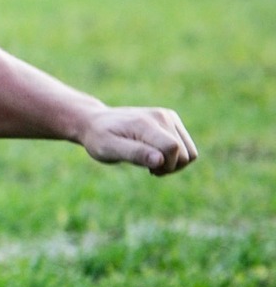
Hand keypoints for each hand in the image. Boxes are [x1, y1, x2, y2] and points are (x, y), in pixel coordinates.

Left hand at [75, 106, 198, 175]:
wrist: (95, 122)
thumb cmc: (99, 138)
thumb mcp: (108, 149)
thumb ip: (135, 154)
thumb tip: (160, 160)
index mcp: (144, 124)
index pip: (172, 148)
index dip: (165, 166)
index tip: (149, 170)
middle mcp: (160, 116)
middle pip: (185, 154)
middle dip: (170, 167)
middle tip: (148, 168)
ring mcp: (167, 116)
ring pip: (190, 153)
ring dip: (175, 164)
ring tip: (152, 162)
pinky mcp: (171, 120)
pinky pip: (187, 148)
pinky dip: (176, 157)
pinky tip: (157, 156)